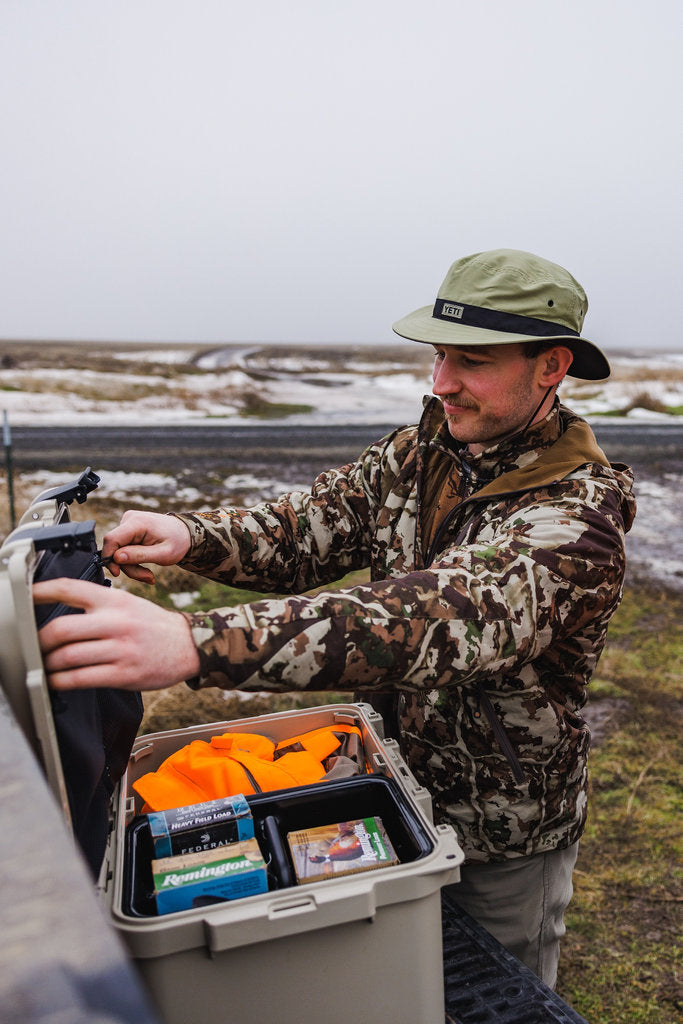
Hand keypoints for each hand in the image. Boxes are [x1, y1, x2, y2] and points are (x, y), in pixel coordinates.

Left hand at [34, 578, 200, 690]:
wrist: (190, 644)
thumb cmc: (152, 625)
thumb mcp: (127, 603)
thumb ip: (97, 604)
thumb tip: (57, 611)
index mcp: (114, 600)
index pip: (70, 588)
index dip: (41, 591)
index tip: (25, 596)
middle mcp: (116, 622)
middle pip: (61, 628)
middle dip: (39, 641)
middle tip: (34, 646)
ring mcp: (120, 649)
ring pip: (67, 657)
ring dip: (47, 665)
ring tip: (44, 666)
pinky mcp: (123, 674)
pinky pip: (81, 679)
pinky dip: (61, 682)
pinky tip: (57, 681)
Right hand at [101, 510, 191, 583]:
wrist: (185, 533)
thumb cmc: (178, 542)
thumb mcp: (163, 554)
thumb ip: (139, 555)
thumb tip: (116, 557)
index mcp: (137, 522)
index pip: (111, 539)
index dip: (109, 557)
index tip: (118, 573)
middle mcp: (129, 519)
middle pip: (115, 548)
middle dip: (128, 566)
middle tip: (147, 577)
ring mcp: (128, 522)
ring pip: (118, 551)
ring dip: (132, 566)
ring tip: (149, 574)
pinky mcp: (128, 529)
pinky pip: (123, 548)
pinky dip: (132, 561)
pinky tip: (145, 566)